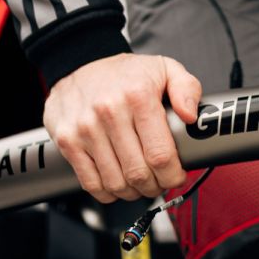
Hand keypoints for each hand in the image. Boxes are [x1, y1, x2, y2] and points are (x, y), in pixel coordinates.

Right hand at [44, 52, 201, 203]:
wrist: (77, 65)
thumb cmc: (124, 74)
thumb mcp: (164, 69)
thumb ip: (186, 89)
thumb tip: (191, 116)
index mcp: (138, 95)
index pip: (160, 154)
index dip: (173, 175)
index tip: (177, 176)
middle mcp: (109, 112)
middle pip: (138, 173)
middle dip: (155, 186)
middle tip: (159, 182)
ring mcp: (85, 128)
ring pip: (115, 183)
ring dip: (132, 193)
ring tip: (140, 184)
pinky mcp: (67, 141)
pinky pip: (90, 183)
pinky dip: (107, 193)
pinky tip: (117, 184)